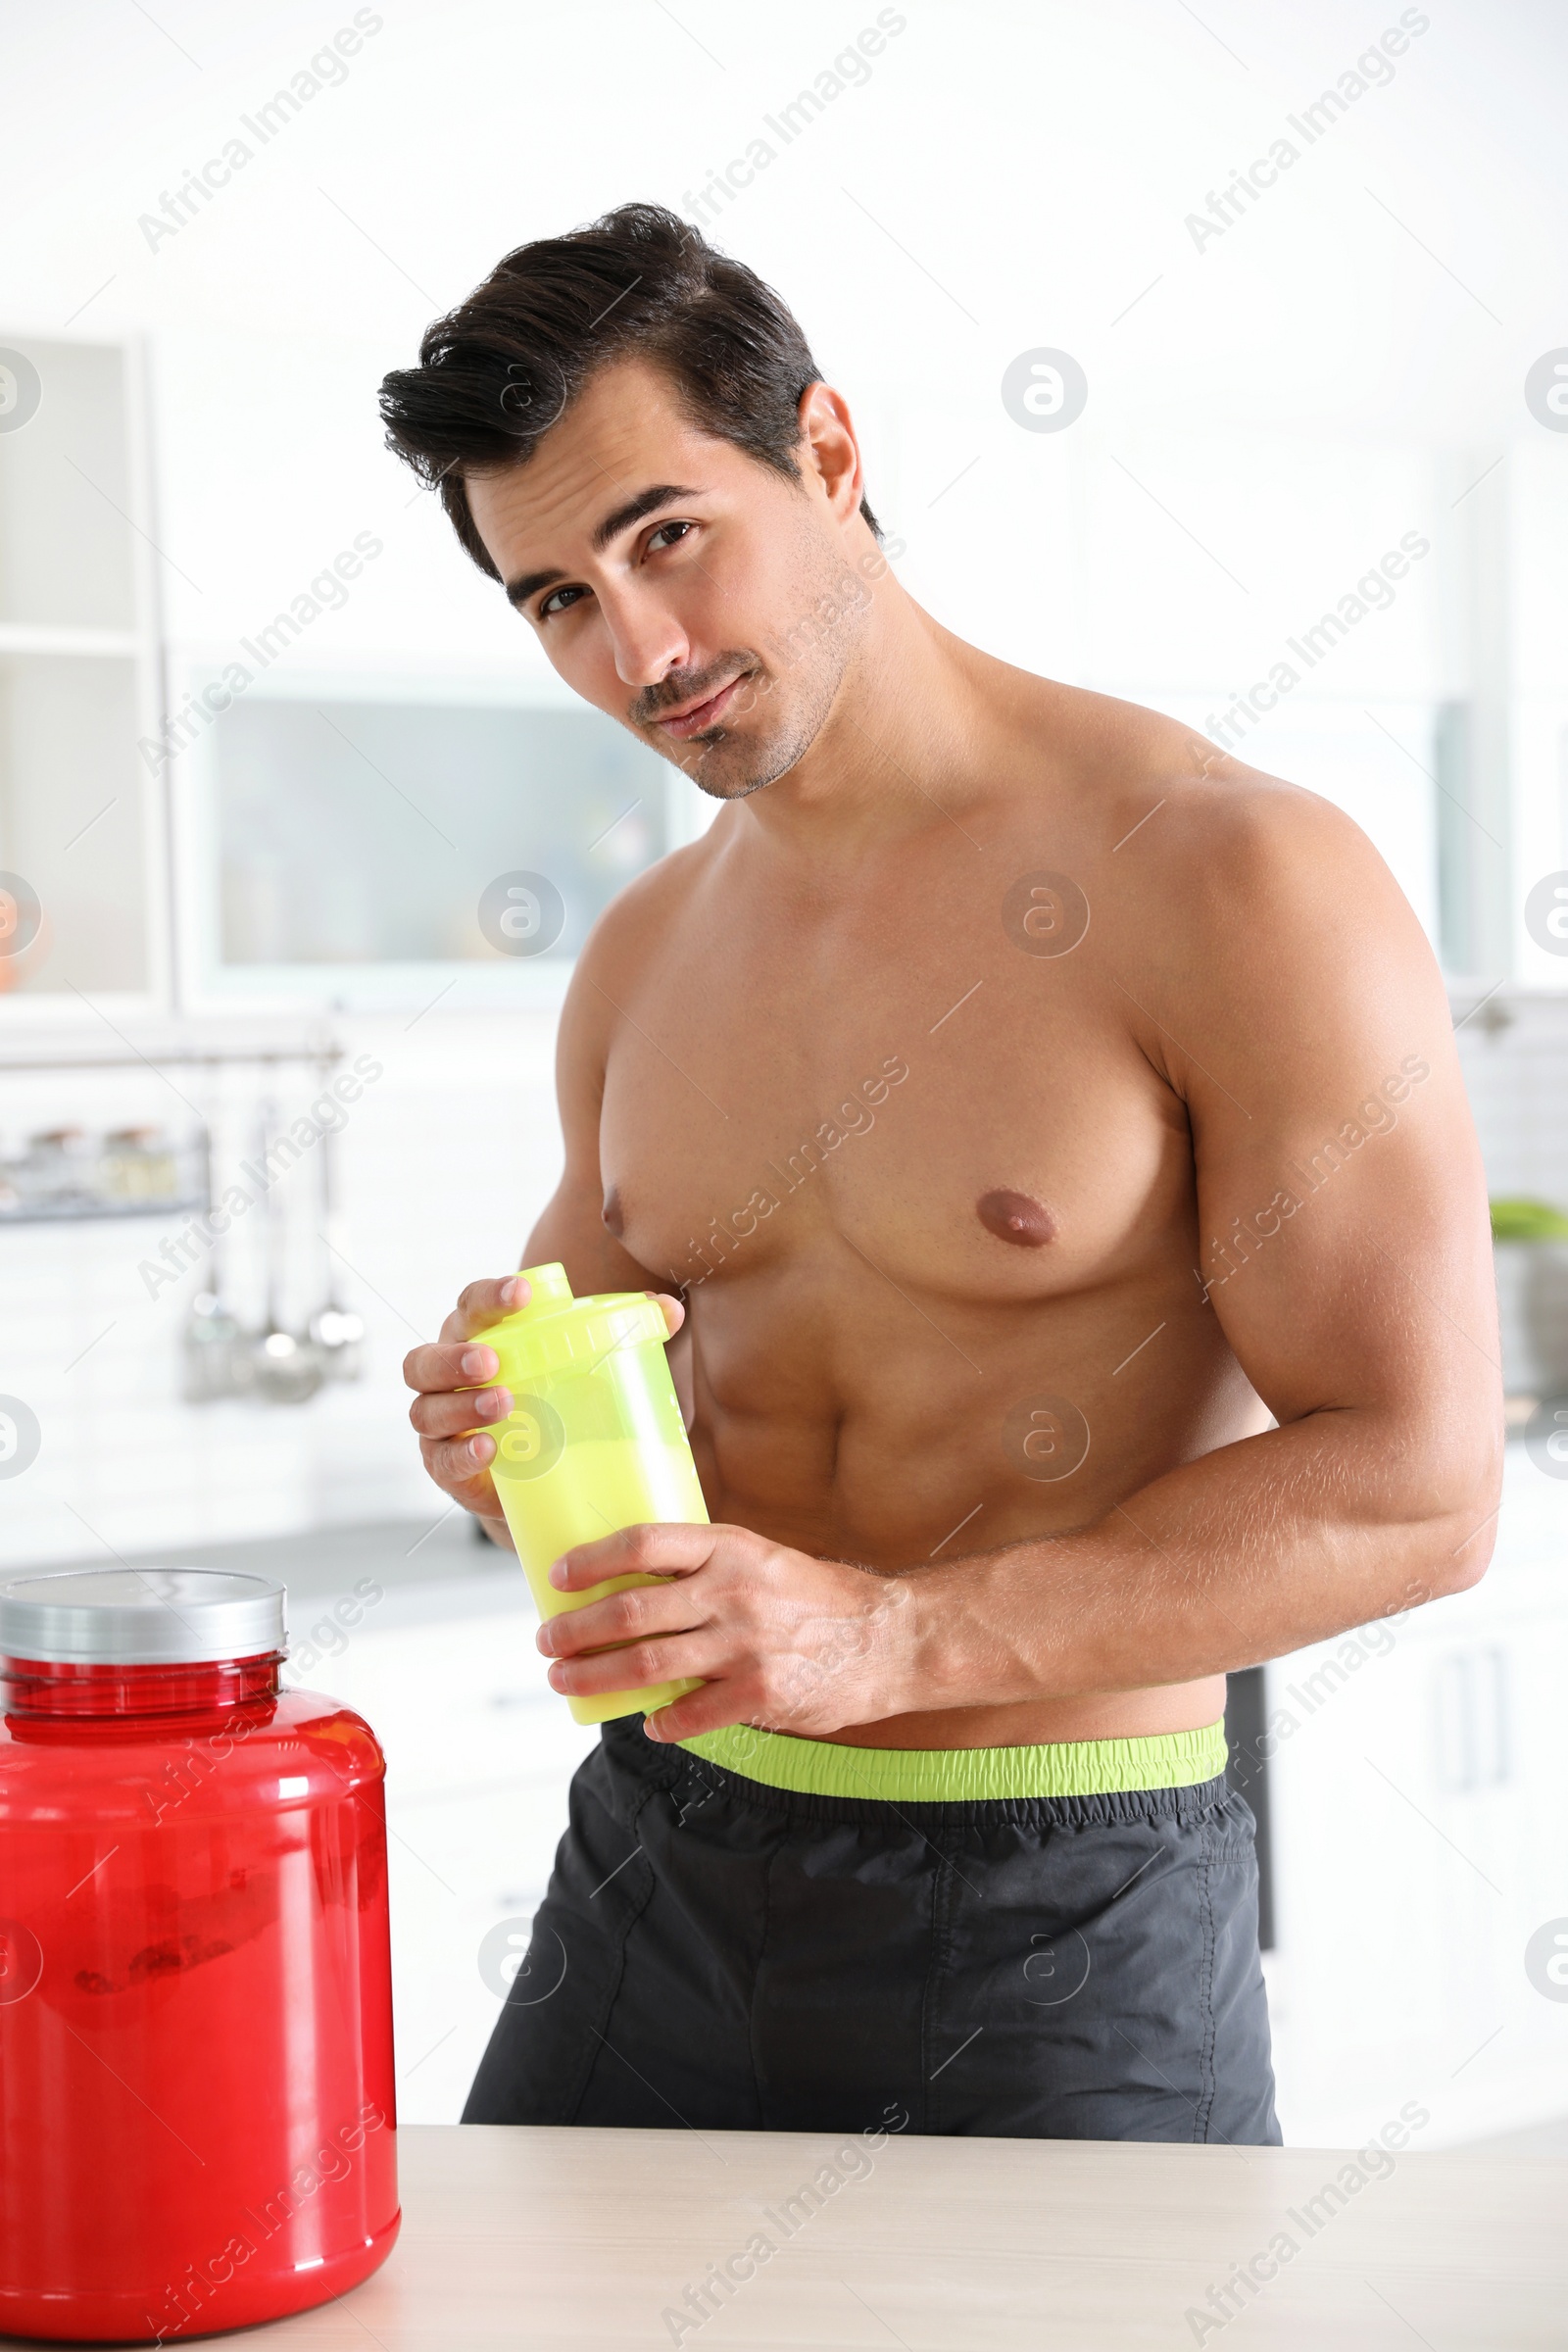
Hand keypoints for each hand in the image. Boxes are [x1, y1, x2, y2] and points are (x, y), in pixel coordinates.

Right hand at [402, 1274, 684, 1537]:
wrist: (546, 1477)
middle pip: (425, 1359)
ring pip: (427, 1409)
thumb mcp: (589, 1362)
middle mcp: (447, 1376)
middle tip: (491, 1361)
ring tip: (503, 1403)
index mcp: (479, 1336)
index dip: (490, 1296)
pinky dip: (461, 1455)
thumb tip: (669, 1310)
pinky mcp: (446, 1469)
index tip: (522, 1294)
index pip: (472, 1305)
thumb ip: (627, 1331)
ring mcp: (440, 1424)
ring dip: (461, 1406)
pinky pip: (441, 1461)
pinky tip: (488, 1451)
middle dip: (454, 1357)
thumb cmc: (559, 1397)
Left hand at [535, 1521, 917, 1740]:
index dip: (592, 1560)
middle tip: (548, 1643)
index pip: (643, 1544)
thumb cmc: (815, 1597)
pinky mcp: (761, 1692)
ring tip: (568, 1681)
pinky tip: (649, 1724)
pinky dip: (662, 1722)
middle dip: (576, 1632)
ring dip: (596, 1676)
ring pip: (647, 1665)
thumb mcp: (760, 1557)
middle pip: (631, 1612)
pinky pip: (691, 1713)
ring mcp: (745, 1644)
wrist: (887, 1637)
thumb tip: (633, 1580)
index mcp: (728, 1548)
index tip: (558, 1576)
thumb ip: (705, 1565)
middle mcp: (732, 1591)